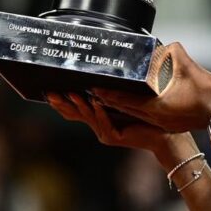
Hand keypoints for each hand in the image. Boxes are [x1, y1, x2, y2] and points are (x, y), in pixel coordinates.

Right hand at [46, 92, 169, 150]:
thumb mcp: (124, 101)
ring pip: (88, 117)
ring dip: (80, 104)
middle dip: (63, 103)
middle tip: (51, 92)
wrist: (162, 134)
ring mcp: (105, 133)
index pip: (74, 110)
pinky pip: (104, 123)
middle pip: (75, 115)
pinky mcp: (114, 137)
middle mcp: (98, 127)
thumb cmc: (146, 116)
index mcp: (98, 118)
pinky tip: (95, 102)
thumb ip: (112, 92)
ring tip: (72, 93)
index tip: (48, 91)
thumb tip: (102, 73)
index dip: (61, 102)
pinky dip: (99, 112)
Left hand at [91, 42, 210, 131]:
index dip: (108, 93)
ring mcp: (164, 123)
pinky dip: (137, 108)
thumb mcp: (191, 68)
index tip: (94, 87)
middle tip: (96, 90)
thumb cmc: (209, 94)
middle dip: (111, 100)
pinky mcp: (172, 123)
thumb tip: (168, 45)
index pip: (124, 100)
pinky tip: (138, 101)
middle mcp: (156, 118)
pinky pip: (148, 116)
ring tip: (111, 96)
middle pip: (126, 109)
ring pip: (136, 114)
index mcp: (155, 107)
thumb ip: (175, 53)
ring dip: (123, 106)